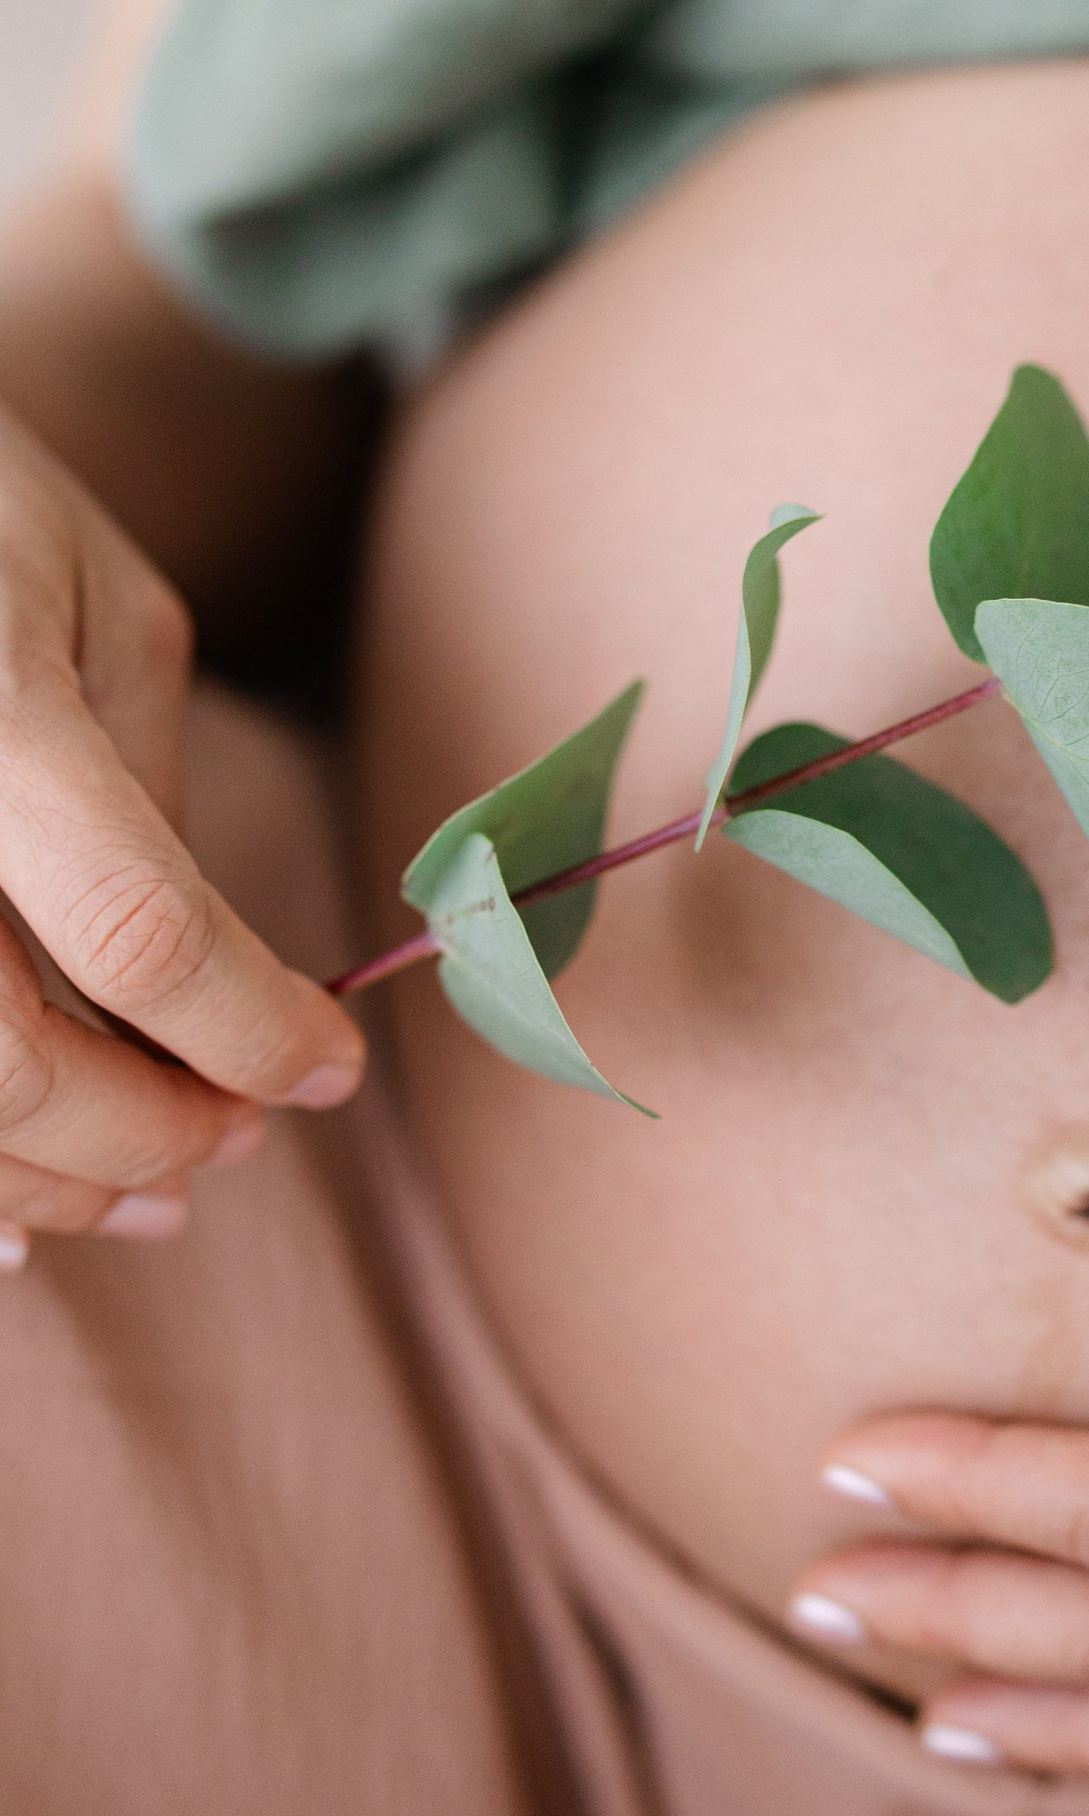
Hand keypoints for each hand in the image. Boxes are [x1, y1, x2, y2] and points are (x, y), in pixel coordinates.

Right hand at [0, 409, 363, 1267]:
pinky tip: (18, 1204)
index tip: (329, 1066)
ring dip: (43, 1178)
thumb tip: (207, 987)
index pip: (138, 927)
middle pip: (5, 1060)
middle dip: (144, 1128)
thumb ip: (156, 799)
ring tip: (151, 1188)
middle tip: (239, 1136)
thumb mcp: (113, 611)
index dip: (249, 1028)